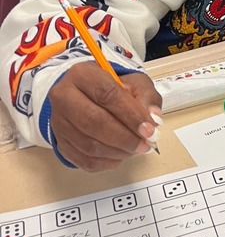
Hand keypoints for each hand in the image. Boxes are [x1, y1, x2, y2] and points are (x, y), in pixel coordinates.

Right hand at [48, 64, 162, 171]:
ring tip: (136, 149)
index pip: (107, 94)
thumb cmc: (113, 88)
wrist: (87, 95)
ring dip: (118, 152)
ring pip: (89, 145)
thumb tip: (153, 119)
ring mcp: (58, 122)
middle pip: (95, 122)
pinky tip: (121, 155)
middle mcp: (64, 97)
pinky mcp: (60, 142)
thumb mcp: (135, 82)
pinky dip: (107, 162)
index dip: (131, 115)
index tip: (149, 129)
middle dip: (125, 138)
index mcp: (82, 75)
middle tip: (145, 144)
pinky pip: (84, 159)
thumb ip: (147, 97)